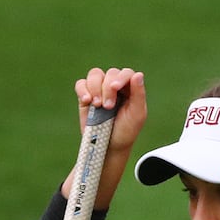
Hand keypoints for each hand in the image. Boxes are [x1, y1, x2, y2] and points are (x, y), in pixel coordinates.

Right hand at [62, 66, 148, 207]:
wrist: (108, 146)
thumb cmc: (126, 131)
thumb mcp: (137, 115)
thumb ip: (139, 94)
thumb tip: (138, 74)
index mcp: (130, 89)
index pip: (126, 73)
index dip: (120, 78)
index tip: (115, 88)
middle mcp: (115, 86)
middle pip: (110, 73)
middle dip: (107, 88)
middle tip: (108, 106)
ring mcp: (100, 90)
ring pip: (95, 74)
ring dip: (95, 87)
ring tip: (97, 105)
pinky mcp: (86, 96)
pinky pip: (81, 84)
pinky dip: (82, 90)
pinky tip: (87, 101)